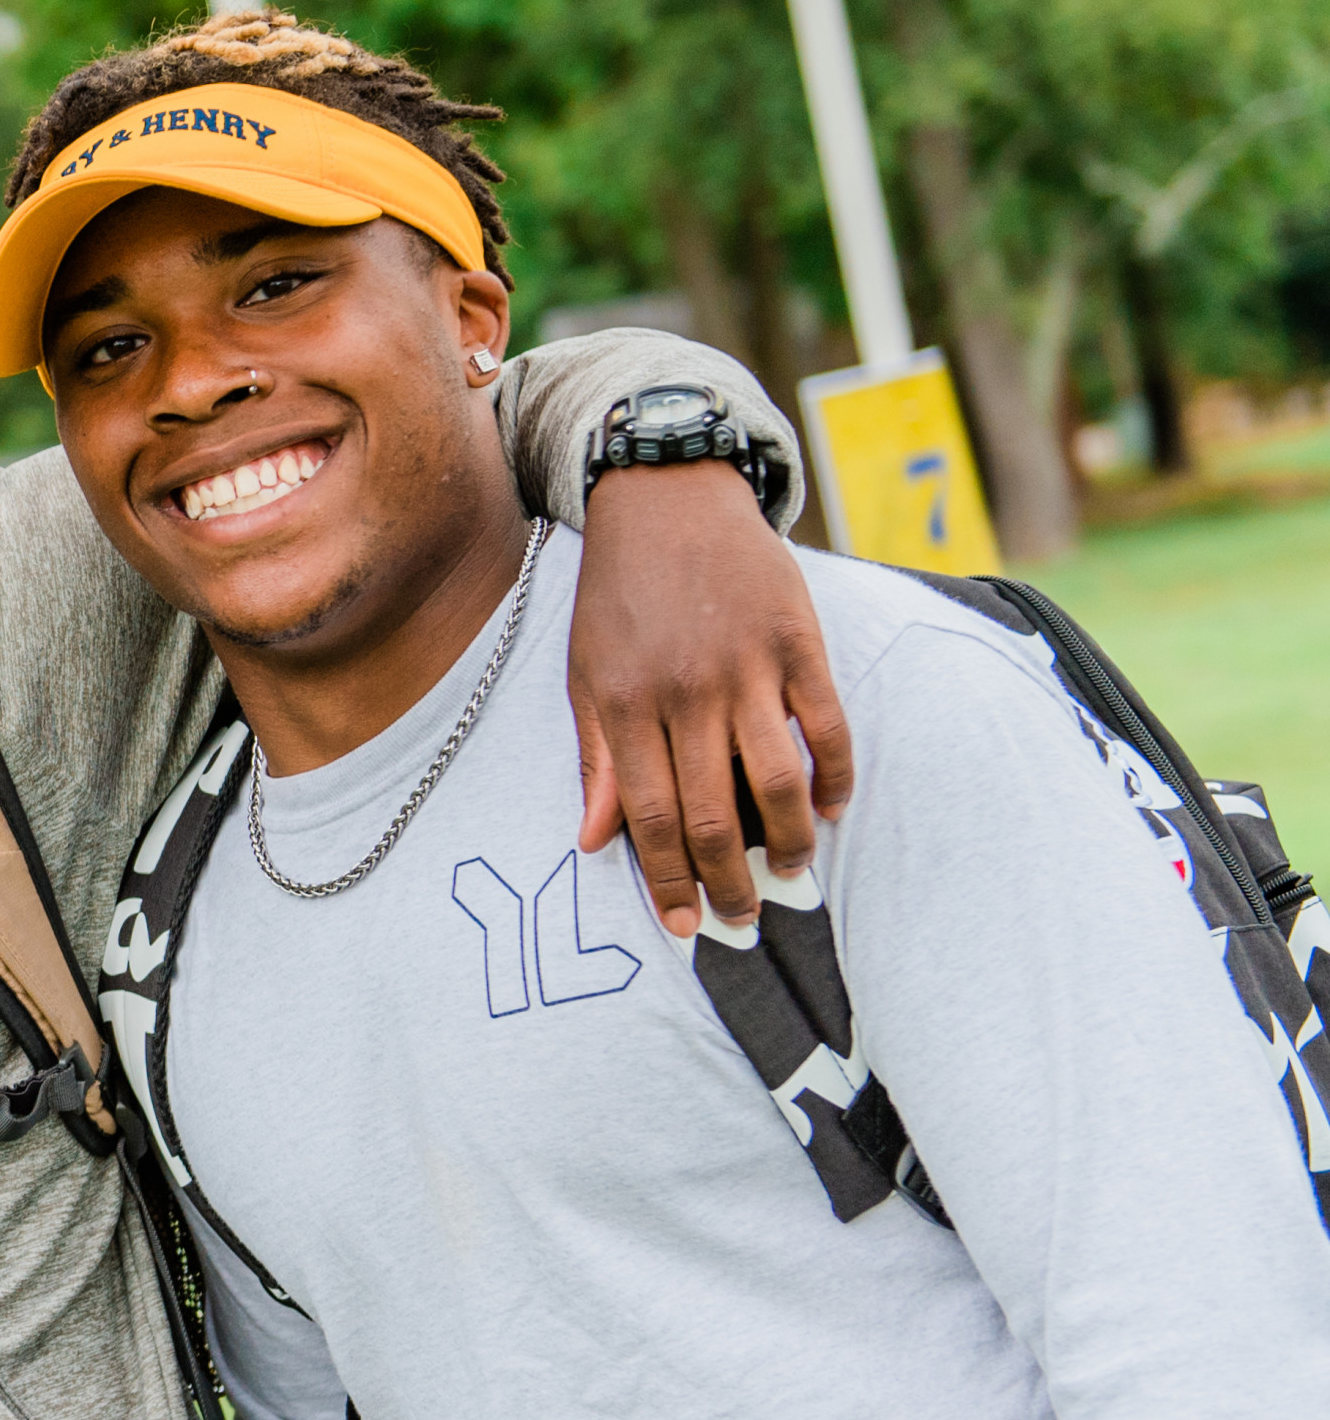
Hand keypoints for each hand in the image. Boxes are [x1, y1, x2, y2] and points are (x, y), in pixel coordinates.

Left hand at [568, 461, 852, 936]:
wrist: (666, 497)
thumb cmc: (618, 594)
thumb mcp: (586, 672)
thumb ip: (596, 758)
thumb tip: (594, 843)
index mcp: (625, 704)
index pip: (648, 817)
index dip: (668, 880)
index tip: (683, 923)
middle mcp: (686, 691)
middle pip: (712, 813)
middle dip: (727, 881)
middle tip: (741, 918)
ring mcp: (746, 666)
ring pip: (776, 781)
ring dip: (788, 842)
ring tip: (788, 874)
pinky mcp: (797, 640)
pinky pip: (827, 726)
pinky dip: (834, 778)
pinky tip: (829, 812)